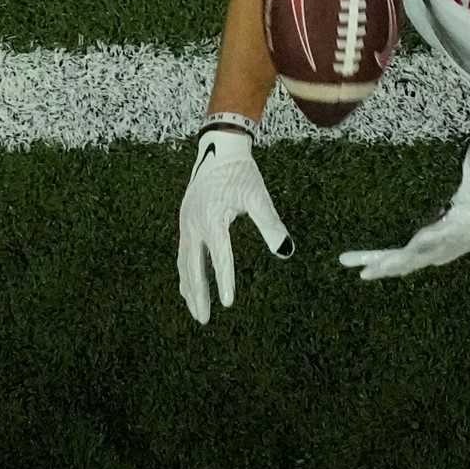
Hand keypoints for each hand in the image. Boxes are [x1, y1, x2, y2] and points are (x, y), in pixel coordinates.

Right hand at [178, 129, 294, 323]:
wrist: (220, 149)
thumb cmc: (242, 173)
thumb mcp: (259, 197)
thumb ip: (271, 224)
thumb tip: (286, 250)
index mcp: (213, 219)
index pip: (220, 258)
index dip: (224, 281)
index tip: (227, 304)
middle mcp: (194, 224)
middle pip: (193, 267)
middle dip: (198, 295)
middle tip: (204, 319)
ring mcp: (186, 223)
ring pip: (184, 262)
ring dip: (189, 287)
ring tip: (196, 308)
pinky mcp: (185, 221)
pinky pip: (182, 252)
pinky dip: (185, 271)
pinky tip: (189, 284)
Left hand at [340, 140, 469, 279]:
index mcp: (457, 228)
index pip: (444, 233)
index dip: (433, 237)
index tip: (421, 238)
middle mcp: (443, 246)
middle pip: (418, 256)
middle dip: (397, 261)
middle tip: (376, 267)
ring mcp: (433, 254)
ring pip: (407, 263)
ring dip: (385, 267)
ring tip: (363, 272)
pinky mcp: (426, 256)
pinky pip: (404, 264)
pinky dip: (387, 268)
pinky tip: (366, 270)